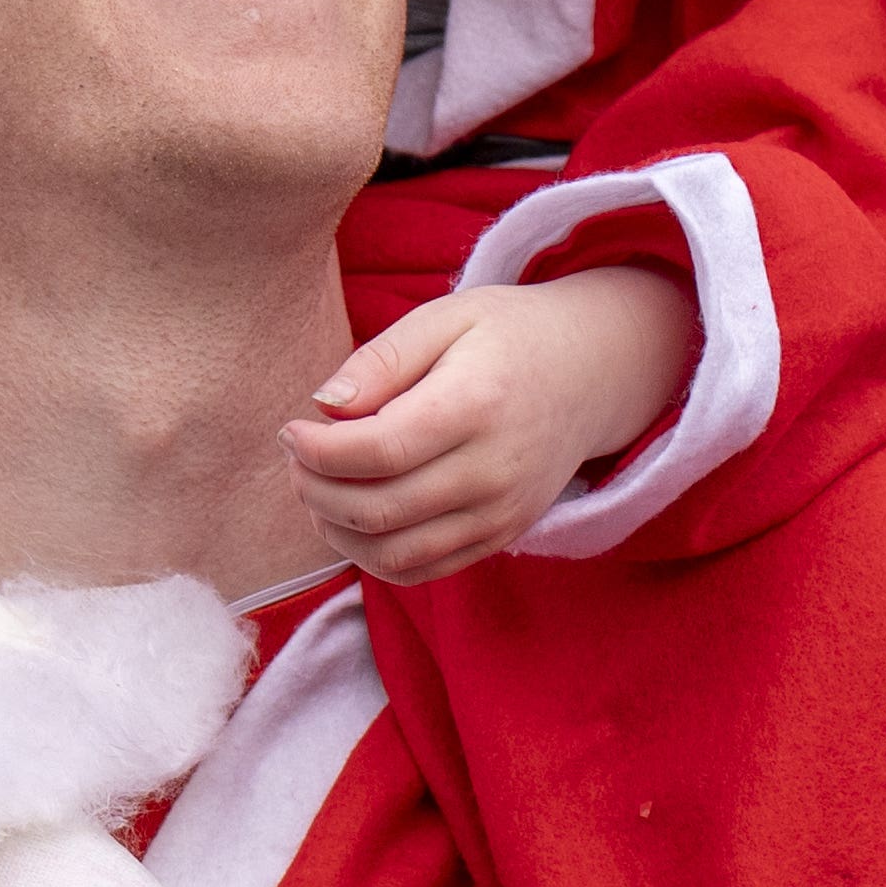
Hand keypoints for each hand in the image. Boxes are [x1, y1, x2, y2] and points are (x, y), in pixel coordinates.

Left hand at [286, 265, 694, 582]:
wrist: (593, 372)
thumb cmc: (510, 336)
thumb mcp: (448, 317)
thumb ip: (382, 358)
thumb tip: (324, 405)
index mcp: (476, 405)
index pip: (379, 450)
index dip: (318, 451)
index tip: (292, 430)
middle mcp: (493, 470)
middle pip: (378, 509)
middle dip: (315, 491)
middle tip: (297, 460)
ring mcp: (500, 513)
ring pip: (393, 554)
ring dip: (336, 531)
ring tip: (318, 490)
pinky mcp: (500, 536)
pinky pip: (421, 570)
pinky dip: (372, 556)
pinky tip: (352, 518)